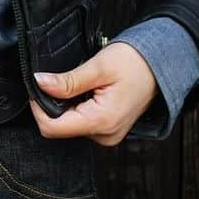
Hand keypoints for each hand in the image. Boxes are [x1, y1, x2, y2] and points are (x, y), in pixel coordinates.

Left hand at [27, 41, 157, 145]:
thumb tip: (39, 83)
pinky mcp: (107, 129)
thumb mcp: (98, 67)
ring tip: (77, 84)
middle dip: (51, 105)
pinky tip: (84, 92)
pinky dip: (75, 108)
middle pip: (58, 128)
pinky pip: (80, 123)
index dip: (38, 107)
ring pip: (68, 125)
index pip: (53, 128)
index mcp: (102, 122)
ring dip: (64, 105)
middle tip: (58, 80)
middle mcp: (105, 134)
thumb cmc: (134, 63)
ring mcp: (107, 134)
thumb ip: (68, 80)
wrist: (160, 66)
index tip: (38, 86)